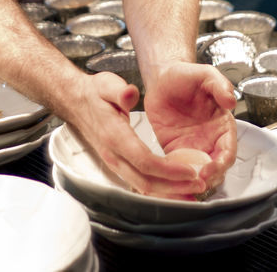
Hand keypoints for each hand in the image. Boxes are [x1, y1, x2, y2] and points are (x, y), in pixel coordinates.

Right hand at [58, 71, 204, 198]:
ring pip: (142, 187)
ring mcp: (115, 163)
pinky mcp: (119, 165)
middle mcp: (114, 155)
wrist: (77, 103)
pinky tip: (176, 189)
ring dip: (168, 193)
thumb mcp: (106, 84)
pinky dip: (159, 189)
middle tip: (199, 184)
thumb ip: (119, 90)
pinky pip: (139, 183)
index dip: (168, 170)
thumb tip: (130, 94)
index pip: (144, 161)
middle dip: (173, 187)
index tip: (190, 170)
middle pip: (145, 182)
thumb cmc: (94, 94)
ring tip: (192, 191)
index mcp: (114, 136)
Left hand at [143, 62, 237, 193]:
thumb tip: (231, 100)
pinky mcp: (174, 150)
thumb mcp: (205, 74)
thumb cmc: (186, 76)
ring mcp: (192, 147)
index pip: (228, 152)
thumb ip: (220, 85)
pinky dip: (176, 178)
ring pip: (198, 174)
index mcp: (222, 126)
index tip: (210, 169)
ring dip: (193, 182)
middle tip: (196, 181)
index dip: (221, 163)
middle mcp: (210, 140)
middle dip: (209, 179)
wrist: (162, 78)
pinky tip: (168, 180)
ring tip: (182, 184)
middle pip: (216, 169)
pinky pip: (177, 169)